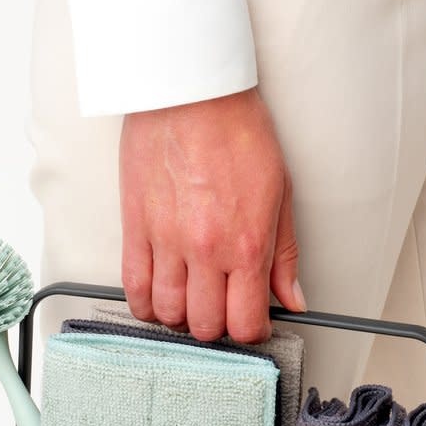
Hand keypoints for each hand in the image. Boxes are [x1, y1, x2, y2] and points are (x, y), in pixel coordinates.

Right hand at [119, 88, 305, 343]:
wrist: (191, 93)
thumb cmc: (237, 132)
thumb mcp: (280, 194)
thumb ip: (284, 254)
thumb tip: (293, 298)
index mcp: (246, 246)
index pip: (245, 323)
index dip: (252, 332)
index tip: (253, 323)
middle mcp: (205, 251)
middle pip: (204, 326)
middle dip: (217, 327)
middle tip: (222, 309)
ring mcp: (166, 242)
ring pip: (167, 313)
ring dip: (180, 316)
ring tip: (191, 300)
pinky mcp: (134, 227)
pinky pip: (132, 286)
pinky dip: (145, 302)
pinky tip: (158, 297)